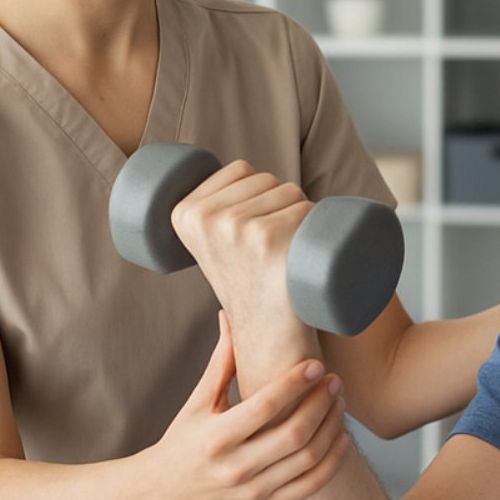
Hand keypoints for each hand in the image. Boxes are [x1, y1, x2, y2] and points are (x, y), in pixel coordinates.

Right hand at [147, 313, 349, 499]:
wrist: (164, 494)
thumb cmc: (183, 440)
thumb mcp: (198, 402)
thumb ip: (221, 362)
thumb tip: (230, 316)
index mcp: (215, 437)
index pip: (264, 406)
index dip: (294, 383)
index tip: (315, 364)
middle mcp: (234, 468)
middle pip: (293, 433)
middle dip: (321, 402)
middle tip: (334, 380)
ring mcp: (252, 491)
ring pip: (307, 459)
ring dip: (331, 427)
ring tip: (339, 402)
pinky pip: (310, 486)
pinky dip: (333, 461)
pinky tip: (342, 437)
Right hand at [169, 160, 319, 373]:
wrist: (268, 330)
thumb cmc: (249, 280)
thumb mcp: (212, 241)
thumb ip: (213, 206)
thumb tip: (238, 171)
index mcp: (183, 213)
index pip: (240, 169)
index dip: (257, 192)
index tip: (251, 230)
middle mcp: (205, 219)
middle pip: (266, 178)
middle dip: (280, 202)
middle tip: (273, 247)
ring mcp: (235, 227)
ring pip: (291, 190)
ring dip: (301, 213)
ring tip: (286, 251)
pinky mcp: (266, 238)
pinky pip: (307, 208)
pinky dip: (316, 223)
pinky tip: (302, 252)